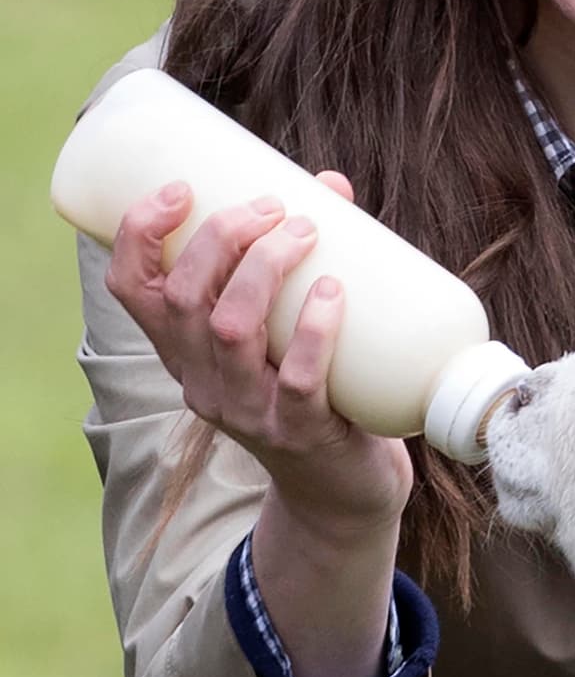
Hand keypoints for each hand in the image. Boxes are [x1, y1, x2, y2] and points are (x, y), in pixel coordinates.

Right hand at [106, 175, 412, 535]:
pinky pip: (298, 377)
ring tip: (305, 230)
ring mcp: (246, 410)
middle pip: (184, 298)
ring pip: (232, 330)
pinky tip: (332, 292)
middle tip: (274, 206)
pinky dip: (314, 328)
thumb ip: (301, 257)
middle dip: (222, 237)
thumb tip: (331, 185)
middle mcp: (200, 380)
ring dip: (265, 268)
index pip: (132, 289)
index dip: (141, 233)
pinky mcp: (297, 432)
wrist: (340, 490)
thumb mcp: (282, 326)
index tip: (180, 188)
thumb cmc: (312, 387)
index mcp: (183, 349)